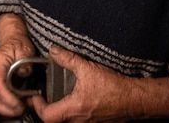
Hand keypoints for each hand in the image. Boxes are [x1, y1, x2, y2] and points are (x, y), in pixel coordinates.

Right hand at [0, 14, 36, 116]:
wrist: (12, 41)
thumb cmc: (17, 44)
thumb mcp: (24, 48)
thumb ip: (25, 59)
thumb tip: (25, 72)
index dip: (8, 97)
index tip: (19, 104)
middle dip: (6, 109)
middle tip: (22, 109)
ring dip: (7, 110)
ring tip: (22, 108)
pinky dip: (8, 107)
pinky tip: (21, 105)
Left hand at [30, 46, 168, 122]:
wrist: (134, 99)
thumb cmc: (113, 87)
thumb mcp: (88, 68)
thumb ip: (68, 59)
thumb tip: (54, 51)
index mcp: (73, 109)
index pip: (46, 116)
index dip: (36, 106)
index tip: (34, 96)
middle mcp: (78, 121)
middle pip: (52, 122)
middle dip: (44, 111)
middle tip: (41, 99)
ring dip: (57, 113)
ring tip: (53, 100)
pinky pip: (76, 122)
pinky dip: (69, 115)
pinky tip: (71, 103)